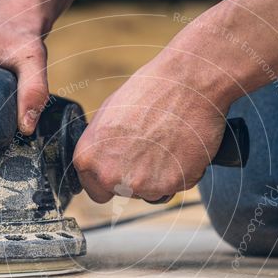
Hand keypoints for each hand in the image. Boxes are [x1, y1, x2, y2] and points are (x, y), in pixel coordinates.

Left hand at [73, 55, 230, 202]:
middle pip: (125, 192)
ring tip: (167, 143)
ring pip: (152, 192)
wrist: (187, 84)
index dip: (112, 181)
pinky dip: (182, 172)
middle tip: (150, 148)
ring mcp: (141, 183)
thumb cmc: (150, 91)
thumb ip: (101, 147)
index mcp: (89, 158)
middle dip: (136, 177)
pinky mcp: (170, 185)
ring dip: (160, 176)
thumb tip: (103, 160)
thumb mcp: (108, 114)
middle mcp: (110, 176)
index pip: (96, 191)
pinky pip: (177, 186)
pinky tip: (181, 146)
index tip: (124, 170)